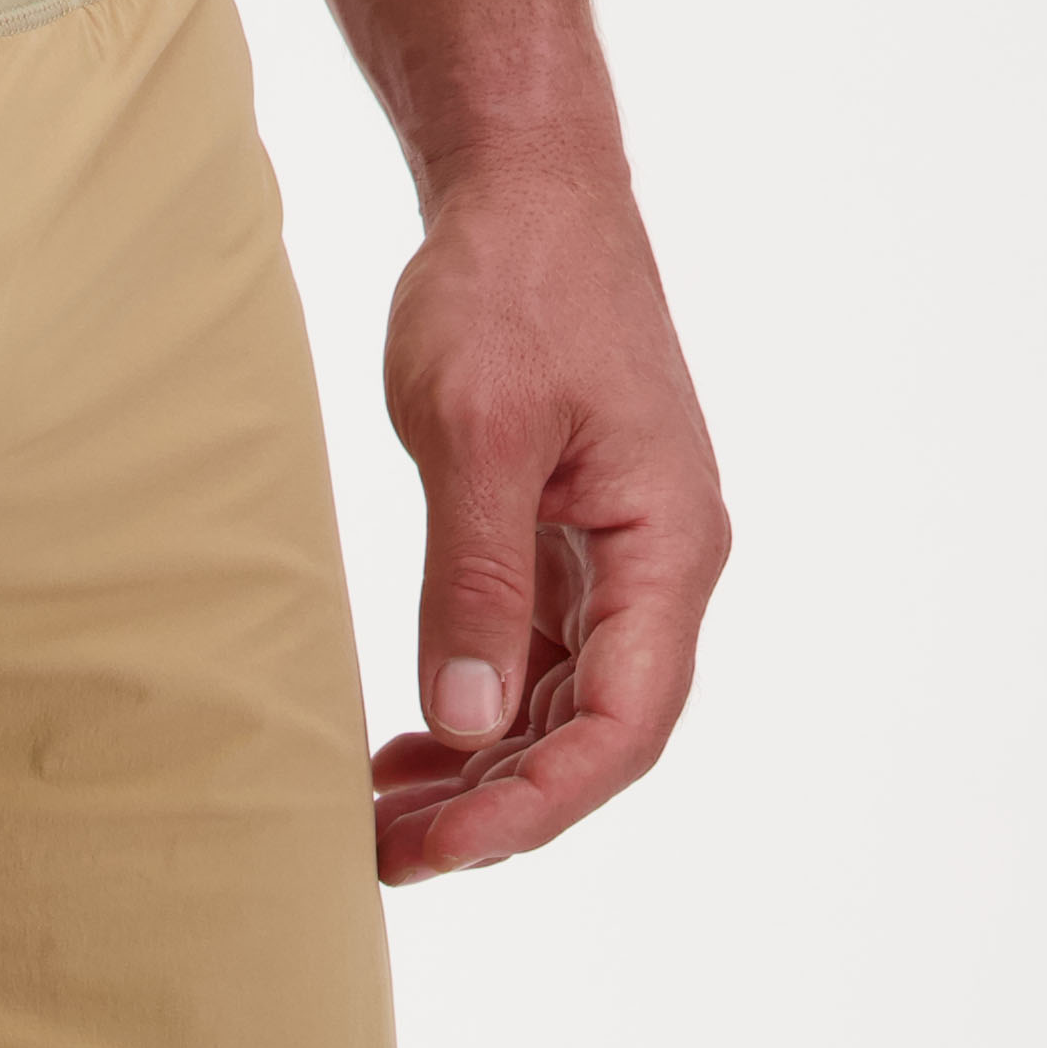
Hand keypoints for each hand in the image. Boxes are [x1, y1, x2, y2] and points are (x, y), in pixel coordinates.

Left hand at [371, 149, 726, 883]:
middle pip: (597, 738)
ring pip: (562, 712)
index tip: (441, 846)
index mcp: (669, 545)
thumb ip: (476, 579)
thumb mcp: (478, 430)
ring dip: (478, 775)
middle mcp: (660, 568)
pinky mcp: (570, 547)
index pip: (625, 724)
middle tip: (383, 856)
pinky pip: (535, 665)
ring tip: (377, 819)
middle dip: (497, 809)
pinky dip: (473, 715)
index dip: (536, 803)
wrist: (524, 191)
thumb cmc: (511, 285)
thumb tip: (472, 718)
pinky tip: (404, 749)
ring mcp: (618, 561)